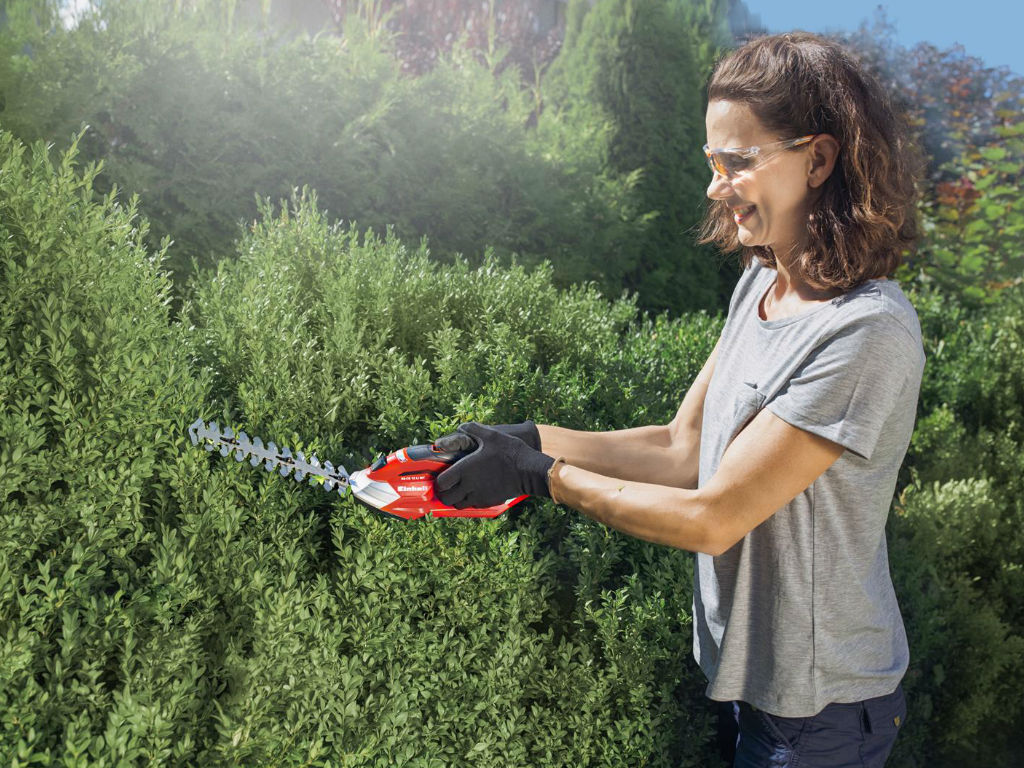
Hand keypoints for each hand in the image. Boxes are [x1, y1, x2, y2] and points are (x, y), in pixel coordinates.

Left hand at [435, 422, 553, 508]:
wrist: (528, 470)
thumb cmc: (509, 451)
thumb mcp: (491, 435)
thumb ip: (473, 429)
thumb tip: (461, 427)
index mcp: (465, 470)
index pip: (441, 483)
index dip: (439, 480)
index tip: (442, 475)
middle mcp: (469, 486)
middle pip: (446, 498)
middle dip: (444, 492)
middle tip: (448, 485)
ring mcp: (479, 496)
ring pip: (458, 505)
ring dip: (456, 499)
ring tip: (460, 489)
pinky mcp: (489, 502)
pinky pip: (473, 506)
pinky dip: (469, 501)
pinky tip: (475, 491)